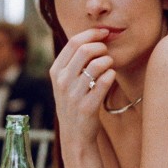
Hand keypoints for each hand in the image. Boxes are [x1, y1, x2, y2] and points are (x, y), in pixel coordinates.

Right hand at [49, 28, 115, 142]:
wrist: (75, 135)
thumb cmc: (74, 102)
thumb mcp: (65, 81)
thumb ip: (73, 61)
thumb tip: (93, 36)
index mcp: (56, 71)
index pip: (73, 42)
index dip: (92, 33)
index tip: (105, 32)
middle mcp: (62, 81)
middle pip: (85, 50)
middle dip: (102, 47)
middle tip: (107, 52)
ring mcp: (73, 95)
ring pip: (97, 65)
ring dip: (108, 61)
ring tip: (110, 66)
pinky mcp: (87, 107)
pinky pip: (104, 82)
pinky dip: (111, 76)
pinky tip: (111, 77)